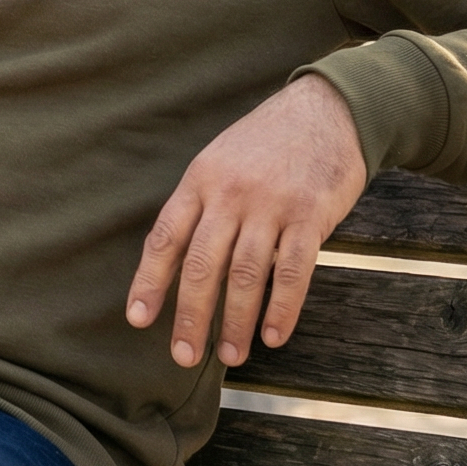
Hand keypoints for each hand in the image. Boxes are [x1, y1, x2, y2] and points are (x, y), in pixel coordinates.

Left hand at [126, 74, 366, 366]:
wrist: (328, 109)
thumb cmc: (267, 144)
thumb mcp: (220, 161)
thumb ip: (201, 206)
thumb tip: (179, 265)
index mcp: (200, 180)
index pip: (165, 238)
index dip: (150, 281)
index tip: (139, 319)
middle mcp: (230, 194)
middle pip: (202, 265)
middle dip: (191, 316)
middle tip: (183, 356)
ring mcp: (272, 204)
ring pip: (247, 274)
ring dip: (237, 321)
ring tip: (230, 355)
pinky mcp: (311, 215)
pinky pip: (293, 271)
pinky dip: (282, 308)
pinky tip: (273, 335)